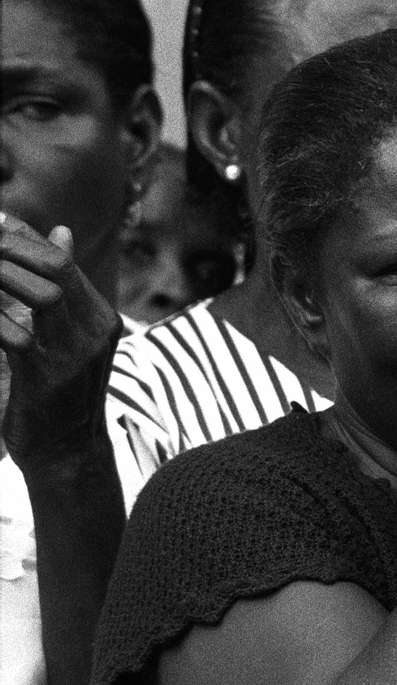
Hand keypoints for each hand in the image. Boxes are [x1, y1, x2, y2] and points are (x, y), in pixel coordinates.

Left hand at [0, 217, 121, 465]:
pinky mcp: (48, 377)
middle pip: (56, 267)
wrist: (67, 453)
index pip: (61, 259)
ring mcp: (75, 354)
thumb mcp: (68, 334)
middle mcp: (95, 330)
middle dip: (9, 247)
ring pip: (42, 295)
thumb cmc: (58, 392)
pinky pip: (16, 336)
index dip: (21, 235)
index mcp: (99, 316)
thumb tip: (62, 230)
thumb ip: (64, 286)